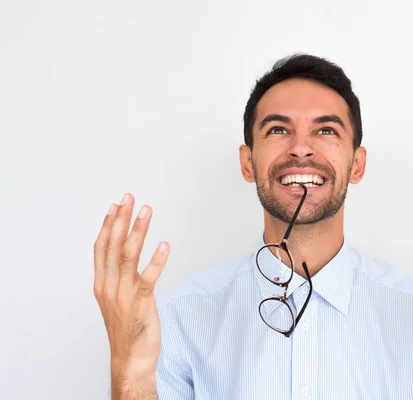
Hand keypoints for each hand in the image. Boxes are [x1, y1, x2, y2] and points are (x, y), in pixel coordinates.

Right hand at [93, 193, 169, 385]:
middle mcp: (109, 286)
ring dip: (138, 231)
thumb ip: (117, 277)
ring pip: (128, 256)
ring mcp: (123, 295)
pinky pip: (147, 278)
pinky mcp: (141, 303)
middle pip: (112, 245)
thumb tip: (123, 255)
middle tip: (130, 198)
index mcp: (101, 284)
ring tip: (146, 211)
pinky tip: (164, 245)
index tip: (116, 206)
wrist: (131, 359)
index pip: (101, 247)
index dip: (108, 225)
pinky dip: (156, 260)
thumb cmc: (127, 328)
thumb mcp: (116, 299)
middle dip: (122, 219)